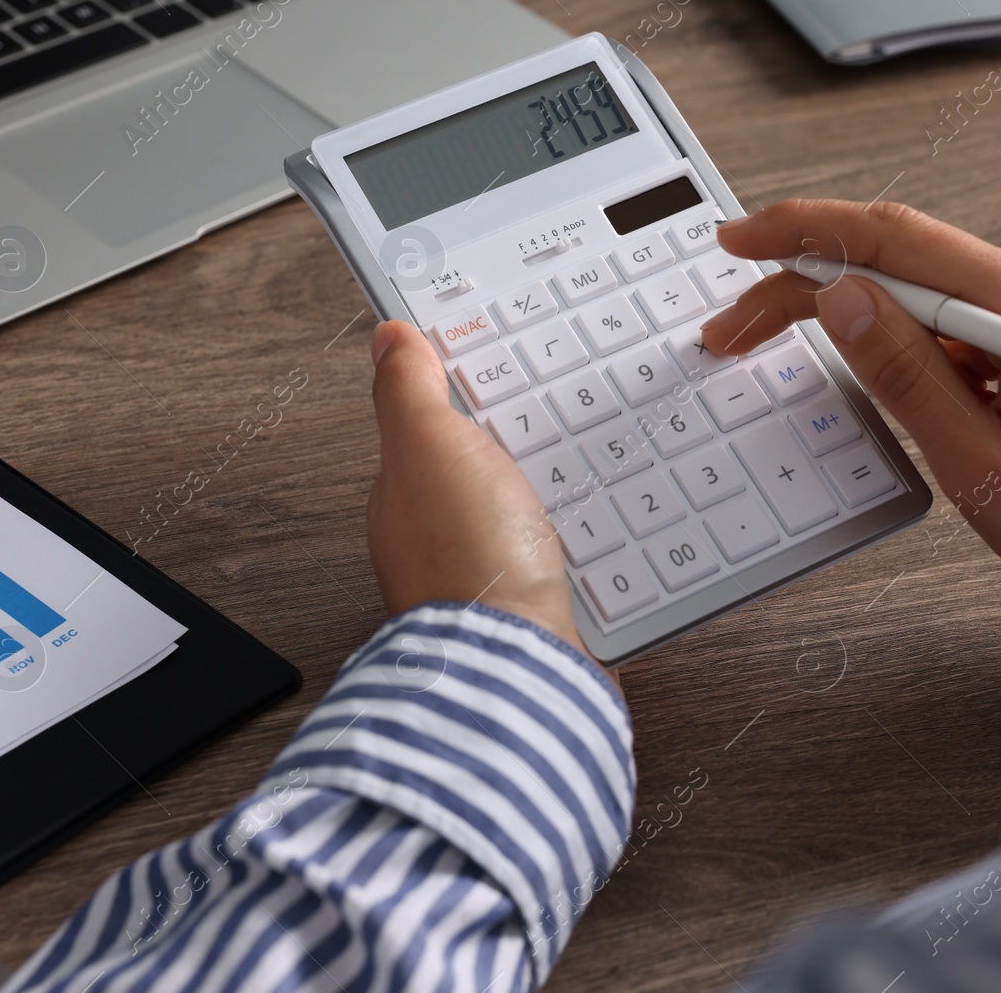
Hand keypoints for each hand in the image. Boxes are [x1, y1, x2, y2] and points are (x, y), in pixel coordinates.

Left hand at [367, 320, 605, 674]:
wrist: (522, 664)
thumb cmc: (467, 562)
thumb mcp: (427, 445)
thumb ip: (409, 390)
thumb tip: (388, 336)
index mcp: (406, 491)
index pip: (434, 421)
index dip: (468, 387)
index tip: (509, 356)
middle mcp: (441, 536)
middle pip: (489, 463)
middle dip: (527, 434)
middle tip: (572, 397)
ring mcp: (492, 572)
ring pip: (534, 507)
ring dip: (564, 484)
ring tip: (603, 447)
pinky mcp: (541, 605)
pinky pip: (571, 551)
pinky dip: (590, 534)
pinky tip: (612, 516)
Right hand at [700, 200, 1000, 566]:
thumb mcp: (981, 463)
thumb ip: (906, 375)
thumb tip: (841, 299)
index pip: (897, 240)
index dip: (805, 235)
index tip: (741, 243)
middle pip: (900, 258)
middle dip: (807, 282)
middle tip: (738, 324)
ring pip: (920, 286)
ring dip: (847, 309)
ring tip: (780, 341)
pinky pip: (952, 312)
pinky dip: (896, 330)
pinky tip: (860, 357)